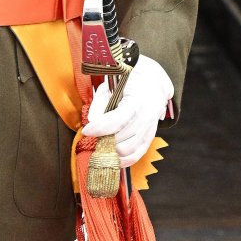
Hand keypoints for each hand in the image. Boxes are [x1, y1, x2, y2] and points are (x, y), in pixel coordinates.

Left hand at [83, 53, 173, 167]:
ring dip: (111, 149)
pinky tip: (111, 156)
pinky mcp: (150, 137)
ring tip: (100, 142)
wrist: (153, 81)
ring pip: (128, 150)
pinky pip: (136, 155)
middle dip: (104, 140)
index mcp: (139, 99)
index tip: (87, 130)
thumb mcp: (111, 85)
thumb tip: (92, 123)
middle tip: (93, 136)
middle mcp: (148, 116)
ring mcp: (151, 128)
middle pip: (122, 138)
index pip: (119, 119)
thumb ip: (99, 103)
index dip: (101, 128)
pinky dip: (122, 160)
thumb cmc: (129, 80)